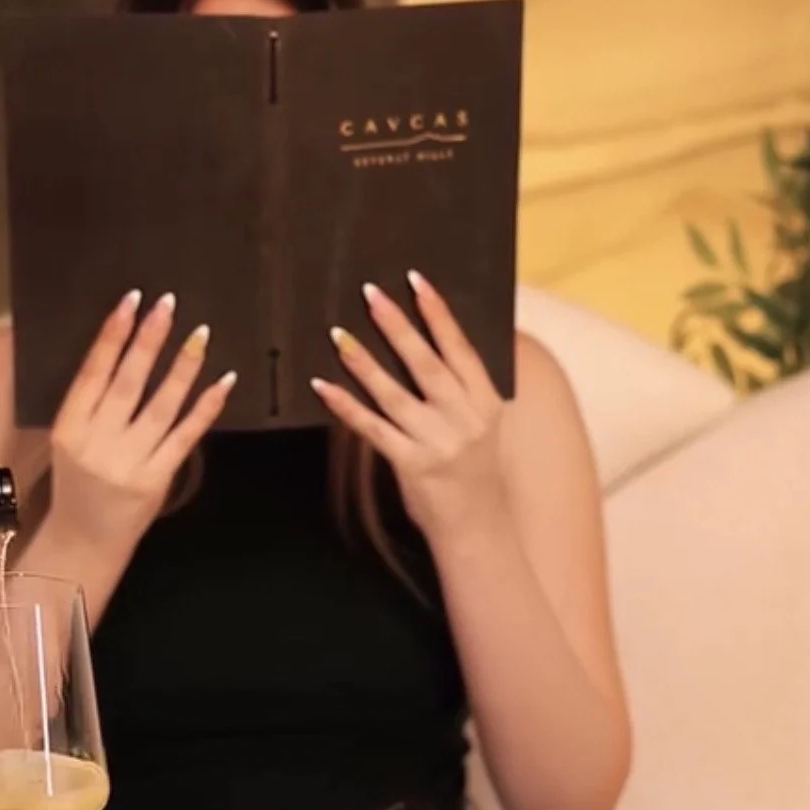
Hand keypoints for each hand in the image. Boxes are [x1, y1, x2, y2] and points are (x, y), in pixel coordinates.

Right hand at [48, 290, 235, 557]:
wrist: (84, 542)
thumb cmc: (78, 484)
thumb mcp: (71, 440)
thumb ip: (91, 403)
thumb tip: (124, 349)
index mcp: (70, 427)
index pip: (92, 372)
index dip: (112, 335)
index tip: (131, 301)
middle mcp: (98, 442)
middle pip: (127, 382)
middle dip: (149, 340)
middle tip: (168, 304)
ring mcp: (130, 462)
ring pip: (160, 405)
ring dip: (182, 367)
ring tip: (199, 334)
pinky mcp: (157, 479)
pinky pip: (185, 436)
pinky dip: (205, 408)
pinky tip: (222, 382)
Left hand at [311, 273, 505, 541]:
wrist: (479, 528)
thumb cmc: (475, 469)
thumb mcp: (484, 424)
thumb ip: (464, 388)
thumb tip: (434, 341)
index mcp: (486, 401)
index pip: (460, 348)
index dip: (438, 313)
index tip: (416, 281)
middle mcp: (464, 418)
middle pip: (425, 363)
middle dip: (397, 326)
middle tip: (370, 294)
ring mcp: (437, 442)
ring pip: (394, 393)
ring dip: (363, 362)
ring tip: (338, 334)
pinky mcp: (411, 465)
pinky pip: (372, 429)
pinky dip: (346, 407)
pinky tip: (323, 385)